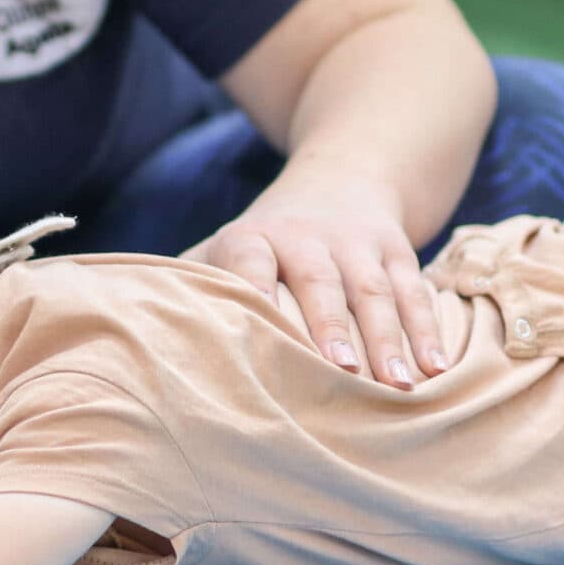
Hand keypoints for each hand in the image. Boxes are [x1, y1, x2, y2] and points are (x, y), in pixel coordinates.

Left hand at [186, 167, 446, 389]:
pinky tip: (437, 370)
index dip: (252, 289)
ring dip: (390, 337)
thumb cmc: (263, 245)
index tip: (256, 329)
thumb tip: (126, 347)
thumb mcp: (221, 252)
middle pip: (320, 280)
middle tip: (343, 371)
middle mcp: (305, 235)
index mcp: (250, 237)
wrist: (343, 179)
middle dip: (332, 324)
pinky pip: (414, 291)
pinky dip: (428, 329)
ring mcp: (356, 242)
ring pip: (374, 289)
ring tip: (402, 386)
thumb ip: (186, 291)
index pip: (247, 258)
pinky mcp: (396, 250)